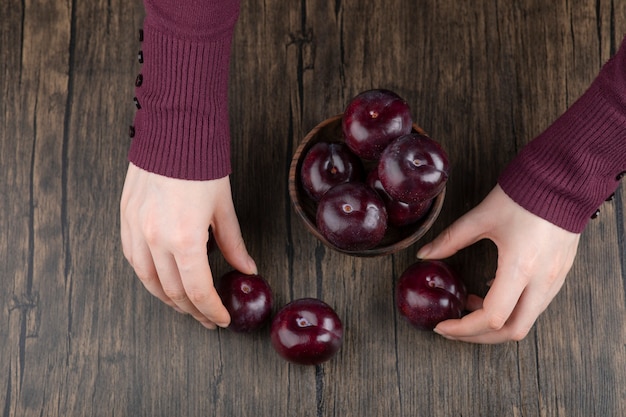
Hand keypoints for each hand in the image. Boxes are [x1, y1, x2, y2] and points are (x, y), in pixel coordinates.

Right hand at [120, 163, 256, 328]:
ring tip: (185, 306)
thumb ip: (233, 243)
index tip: (221, 319)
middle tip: (207, 317)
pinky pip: (132, 260)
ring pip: (148, 281)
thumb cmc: (202, 165)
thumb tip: (247, 268)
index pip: (198, 290)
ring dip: (168, 299)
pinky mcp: (125, 219)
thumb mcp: (224, 208)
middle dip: (193, 310)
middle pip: (173, 292)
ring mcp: (135, 230)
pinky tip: (159, 281)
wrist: (174, 130)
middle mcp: (155, 240)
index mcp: (184, 239)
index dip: (211, 310)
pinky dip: (147, 277)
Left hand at [416, 185, 579, 342]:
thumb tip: (425, 254)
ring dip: (496, 324)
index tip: (442, 325)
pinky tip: (492, 290)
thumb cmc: (524, 195)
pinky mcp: (560, 275)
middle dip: (479, 336)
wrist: (564, 180)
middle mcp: (541, 281)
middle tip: (454, 326)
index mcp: (520, 268)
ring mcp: (555, 281)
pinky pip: (536, 306)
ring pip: (526, 322)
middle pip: (512, 332)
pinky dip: (512, 309)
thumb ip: (451, 239)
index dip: (463, 328)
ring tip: (470, 304)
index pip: (492, 318)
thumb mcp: (481, 217)